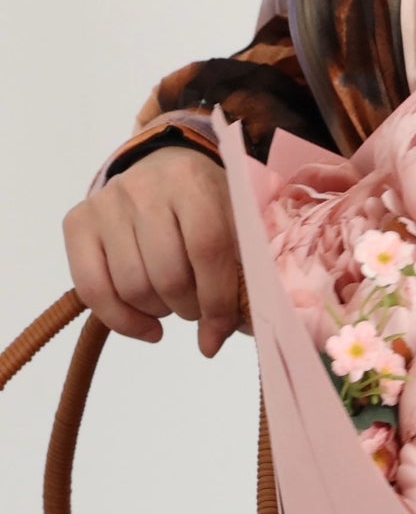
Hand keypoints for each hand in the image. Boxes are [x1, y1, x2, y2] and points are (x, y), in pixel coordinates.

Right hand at [63, 147, 239, 355]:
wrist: (165, 173)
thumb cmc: (206, 208)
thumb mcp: (236, 228)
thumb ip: (240, 279)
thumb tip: (214, 340)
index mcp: (192, 182)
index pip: (207, 249)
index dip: (217, 299)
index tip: (221, 329)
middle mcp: (144, 188)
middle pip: (167, 275)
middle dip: (189, 308)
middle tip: (197, 307)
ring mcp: (106, 204)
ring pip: (132, 288)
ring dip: (158, 312)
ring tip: (172, 302)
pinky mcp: (77, 222)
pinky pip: (91, 289)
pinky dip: (121, 320)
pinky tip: (147, 325)